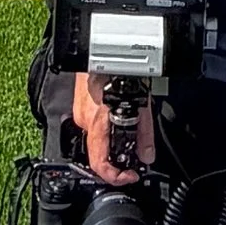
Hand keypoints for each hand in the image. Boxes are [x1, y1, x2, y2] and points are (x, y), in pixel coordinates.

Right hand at [71, 71, 153, 187]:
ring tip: (127, 129)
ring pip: (95, 137)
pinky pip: (91, 123)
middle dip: (116, 156)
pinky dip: (103, 126)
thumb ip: (144, 135)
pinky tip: (114, 116)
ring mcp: (79, 111)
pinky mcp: (79, 103)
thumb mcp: (141, 105)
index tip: (129, 176)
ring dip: (110, 140)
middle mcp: (84, 121)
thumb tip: (146, 157)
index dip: (115, 177)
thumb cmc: (118, 69)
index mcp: (97, 125)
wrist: (100, 47)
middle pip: (98, 152)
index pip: (99, 165)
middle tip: (131, 155)